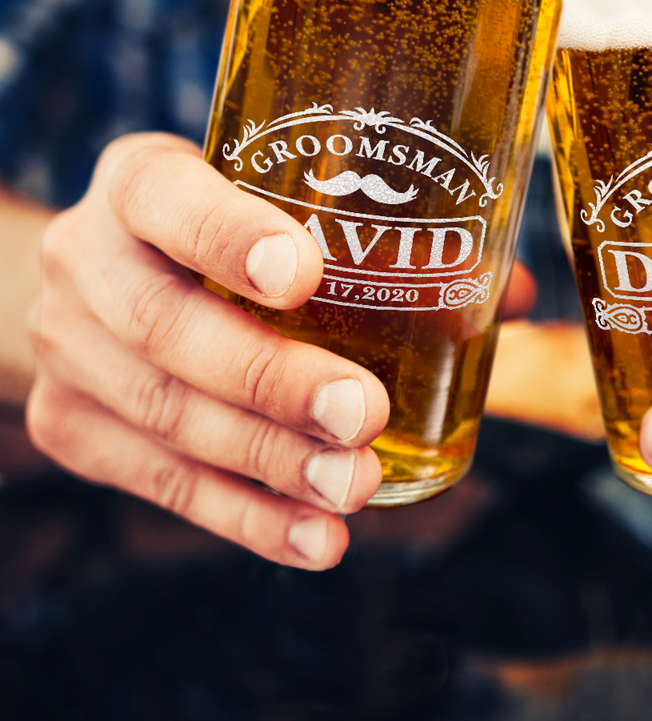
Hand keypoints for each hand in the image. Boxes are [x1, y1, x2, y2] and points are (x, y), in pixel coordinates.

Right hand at [26, 133, 394, 568]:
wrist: (109, 281)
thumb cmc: (227, 232)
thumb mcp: (279, 203)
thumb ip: (388, 238)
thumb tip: (513, 293)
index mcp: (140, 181)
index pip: (164, 196)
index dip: (227, 237)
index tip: (306, 277)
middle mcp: (86, 258)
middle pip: (166, 326)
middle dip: (270, 380)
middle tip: (364, 414)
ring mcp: (68, 350)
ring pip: (166, 416)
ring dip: (270, 462)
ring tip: (355, 486)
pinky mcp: (71, 428)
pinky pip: (158, 483)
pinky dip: (245, 517)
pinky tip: (315, 539)